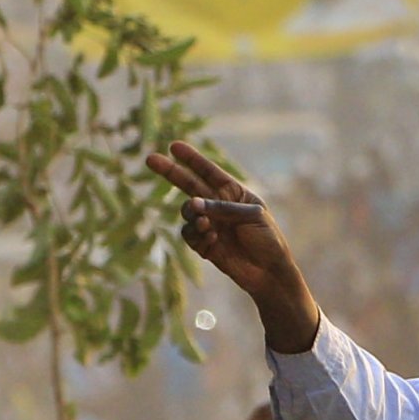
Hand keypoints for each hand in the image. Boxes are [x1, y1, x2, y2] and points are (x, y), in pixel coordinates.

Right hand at [146, 141, 318, 350]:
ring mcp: (210, 224)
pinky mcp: (204, 244)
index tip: (174, 146)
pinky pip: (189, 235)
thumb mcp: (252, 216)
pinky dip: (198, 236)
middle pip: (188, 184)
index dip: (191, 158)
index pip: (208, 171)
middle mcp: (218, 205)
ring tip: (208, 226)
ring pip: (187, 212)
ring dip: (193, 216)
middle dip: (170, 171)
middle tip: (150, 159)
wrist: (269, 273)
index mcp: (233, 192)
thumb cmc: (268, 240)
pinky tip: (213, 242)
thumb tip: (194, 204)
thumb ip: (223, 207)